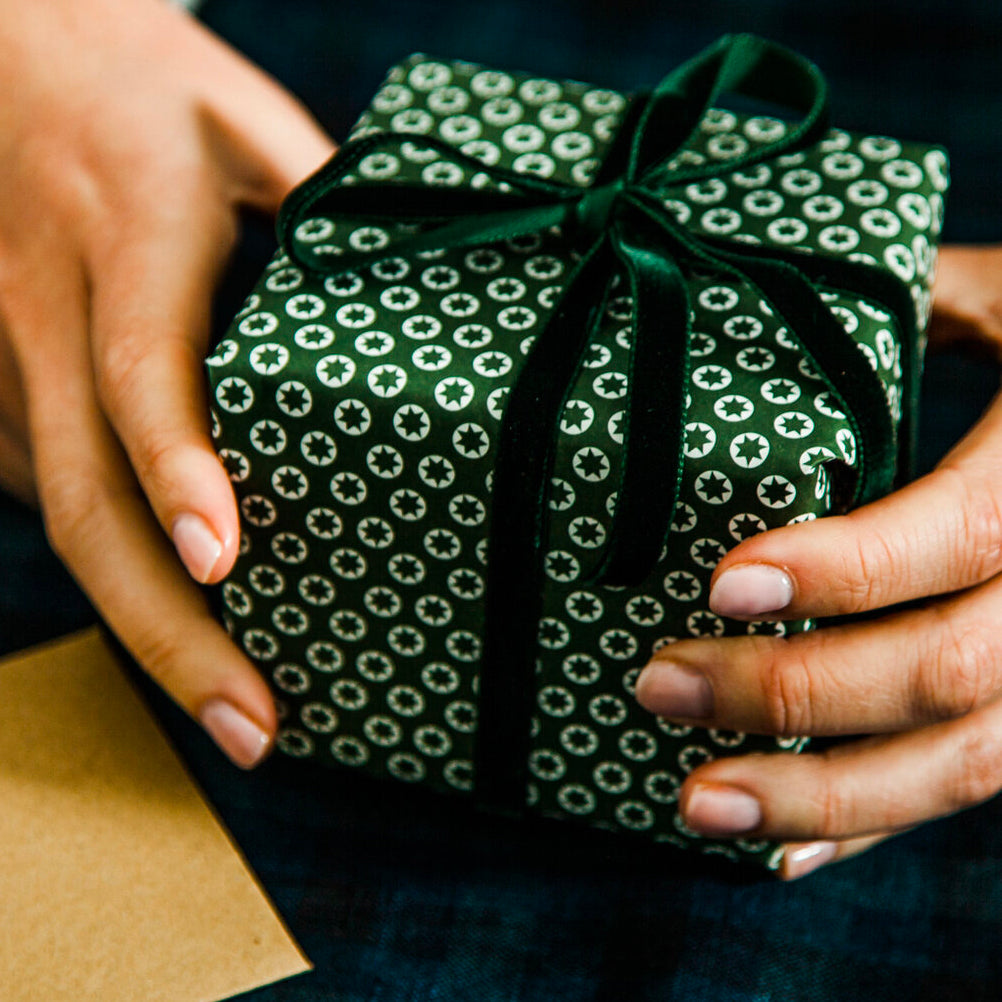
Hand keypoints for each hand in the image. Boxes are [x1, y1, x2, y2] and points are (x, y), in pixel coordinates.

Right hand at [0, 0, 334, 764]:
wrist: (4, 52)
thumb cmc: (141, 86)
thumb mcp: (246, 118)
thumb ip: (326, 200)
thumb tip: (427, 294)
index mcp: (125, 234)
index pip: (143, 366)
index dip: (179, 466)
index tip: (226, 562)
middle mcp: (49, 312)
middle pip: (86, 500)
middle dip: (166, 631)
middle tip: (254, 727)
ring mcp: (7, 362)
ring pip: (61, 521)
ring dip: (143, 626)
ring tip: (238, 712)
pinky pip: (52, 498)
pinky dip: (121, 573)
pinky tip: (185, 625)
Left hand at [635, 244, 1001, 878]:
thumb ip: (923, 302)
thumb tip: (767, 292)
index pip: (960, 535)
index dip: (844, 569)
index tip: (722, 583)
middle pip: (947, 671)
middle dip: (792, 693)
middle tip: (658, 687)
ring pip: (967, 765)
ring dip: (821, 799)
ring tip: (695, 803)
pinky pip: (971, 789)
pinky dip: (875, 828)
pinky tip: (779, 850)